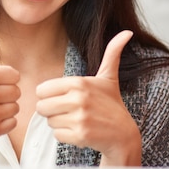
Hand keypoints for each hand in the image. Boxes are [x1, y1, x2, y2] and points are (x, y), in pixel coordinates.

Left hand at [35, 30, 140, 165]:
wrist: (123, 134)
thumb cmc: (111, 104)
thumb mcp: (109, 77)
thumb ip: (112, 53)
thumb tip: (127, 32)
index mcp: (79, 82)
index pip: (41, 90)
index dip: (49, 96)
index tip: (64, 98)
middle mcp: (78, 99)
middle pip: (41, 107)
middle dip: (52, 111)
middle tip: (69, 111)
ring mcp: (79, 118)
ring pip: (49, 121)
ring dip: (60, 123)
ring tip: (77, 120)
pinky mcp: (80, 135)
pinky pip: (57, 135)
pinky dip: (66, 136)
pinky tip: (80, 131)